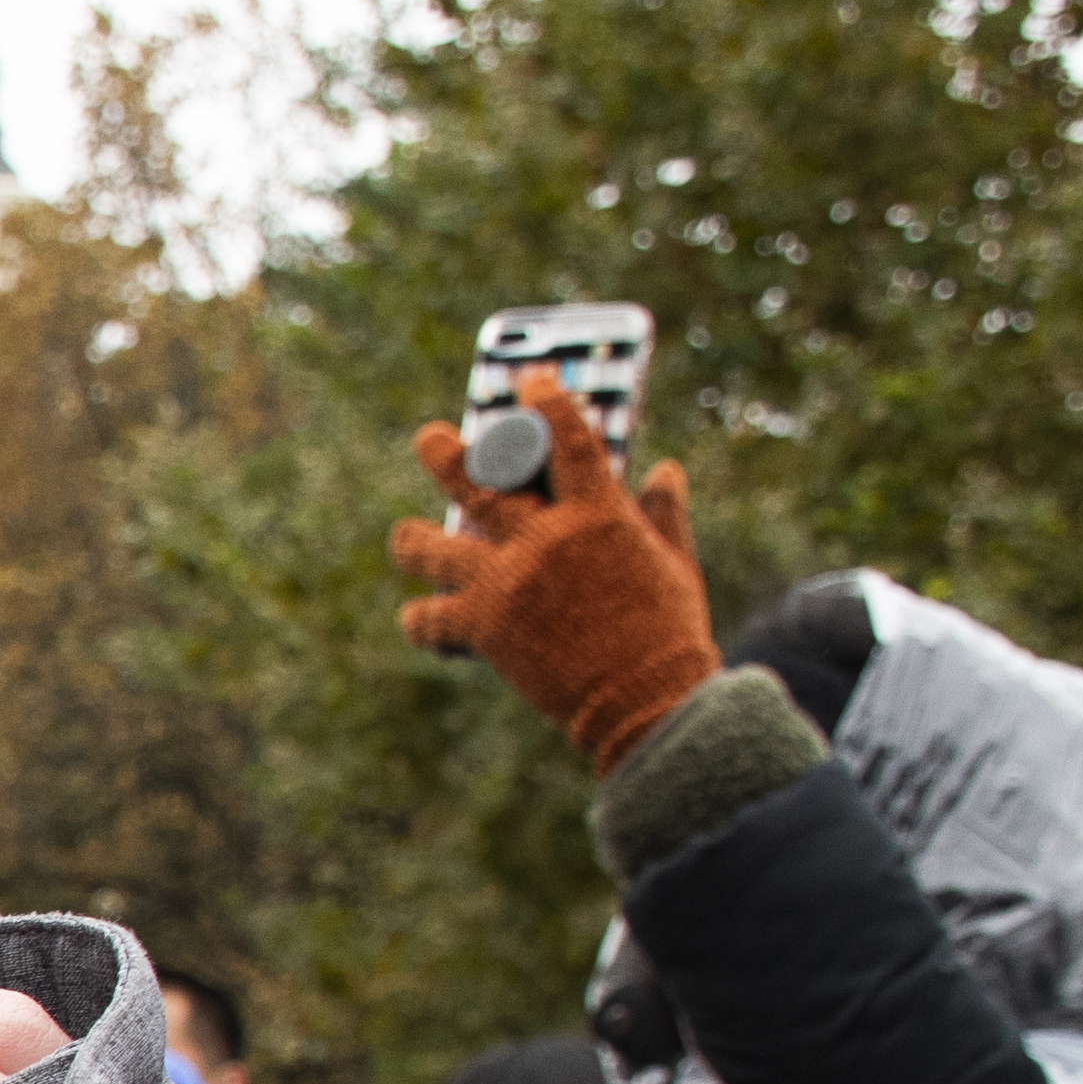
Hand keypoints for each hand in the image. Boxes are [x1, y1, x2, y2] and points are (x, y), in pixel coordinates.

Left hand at [385, 370, 719, 768]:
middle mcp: (542, 539)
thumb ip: (664, 514)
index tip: (529, 382)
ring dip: (413, 541)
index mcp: (597, 514)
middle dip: (444, 453)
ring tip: (406, 537)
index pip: (568, 438)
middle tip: (427, 438)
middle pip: (476, 481)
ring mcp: (506, 582)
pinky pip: (430, 618)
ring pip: (434, 548)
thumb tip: (666, 469)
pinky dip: (420, 619)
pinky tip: (419, 615)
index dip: (546, 402)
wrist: (646, 701)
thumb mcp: (676, 565)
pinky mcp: (484, 629)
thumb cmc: (669, 634)